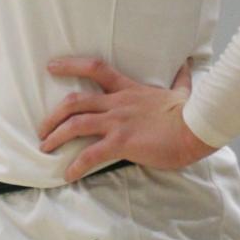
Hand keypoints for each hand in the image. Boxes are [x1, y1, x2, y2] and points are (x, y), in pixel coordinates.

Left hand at [38, 59, 214, 180]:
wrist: (197, 127)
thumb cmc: (191, 113)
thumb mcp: (182, 92)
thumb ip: (180, 80)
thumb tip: (187, 64)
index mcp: (129, 90)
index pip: (95, 68)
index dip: (70, 65)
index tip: (51, 66)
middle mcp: (118, 103)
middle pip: (75, 101)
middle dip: (53, 114)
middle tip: (42, 127)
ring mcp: (118, 122)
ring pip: (76, 124)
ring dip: (56, 136)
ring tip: (45, 147)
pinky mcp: (122, 142)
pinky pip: (91, 154)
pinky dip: (76, 165)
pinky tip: (68, 175)